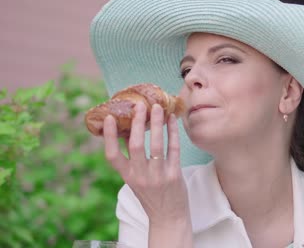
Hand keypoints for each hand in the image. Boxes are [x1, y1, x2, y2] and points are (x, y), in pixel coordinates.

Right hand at [103, 101, 190, 226]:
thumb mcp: (136, 180)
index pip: (112, 156)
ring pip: (156, 144)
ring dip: (156, 123)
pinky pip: (173, 149)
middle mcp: (140, 176)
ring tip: (157, 107)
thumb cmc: (151, 196)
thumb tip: (129, 131)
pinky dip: (172, 132)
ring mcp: (158, 175)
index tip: (110, 118)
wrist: (168, 217)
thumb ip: (132, 160)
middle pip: (135, 145)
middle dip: (137, 122)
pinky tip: (172, 120)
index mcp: (127, 177)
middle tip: (139, 105)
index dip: (109, 136)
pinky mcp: (174, 175)